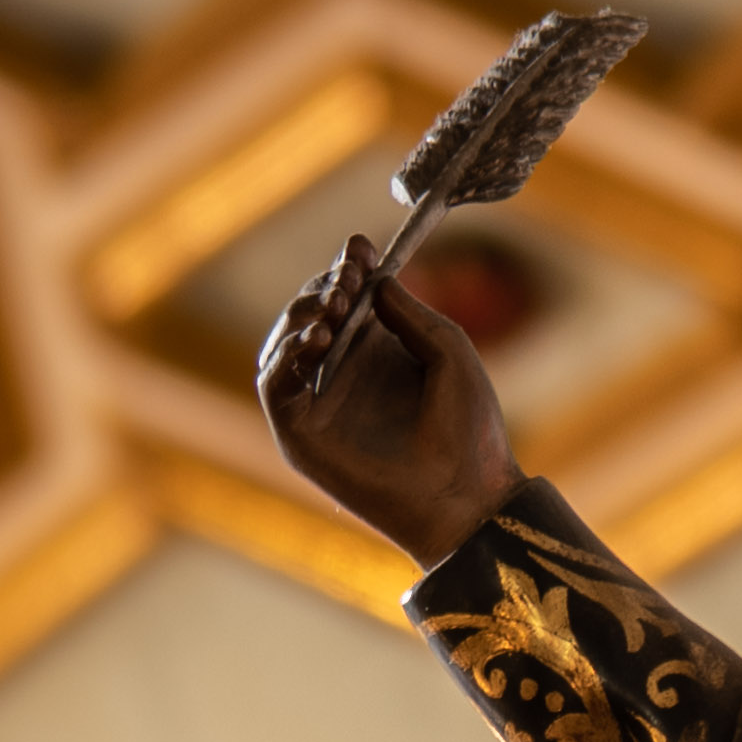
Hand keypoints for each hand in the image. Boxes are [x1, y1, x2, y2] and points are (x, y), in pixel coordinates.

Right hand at [254, 237, 518, 566]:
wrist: (466, 495)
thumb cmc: (468, 430)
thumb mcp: (449, 353)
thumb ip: (410, 313)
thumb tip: (373, 278)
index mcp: (376, 352)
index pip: (345, 298)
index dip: (347, 269)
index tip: (360, 246)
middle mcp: (341, 374)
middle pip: (309, 314)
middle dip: (323, 289)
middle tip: (344, 281)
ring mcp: (317, 404)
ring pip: (283, 345)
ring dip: (300, 317)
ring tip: (331, 309)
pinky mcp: (298, 434)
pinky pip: (274, 386)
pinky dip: (285, 356)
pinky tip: (315, 340)